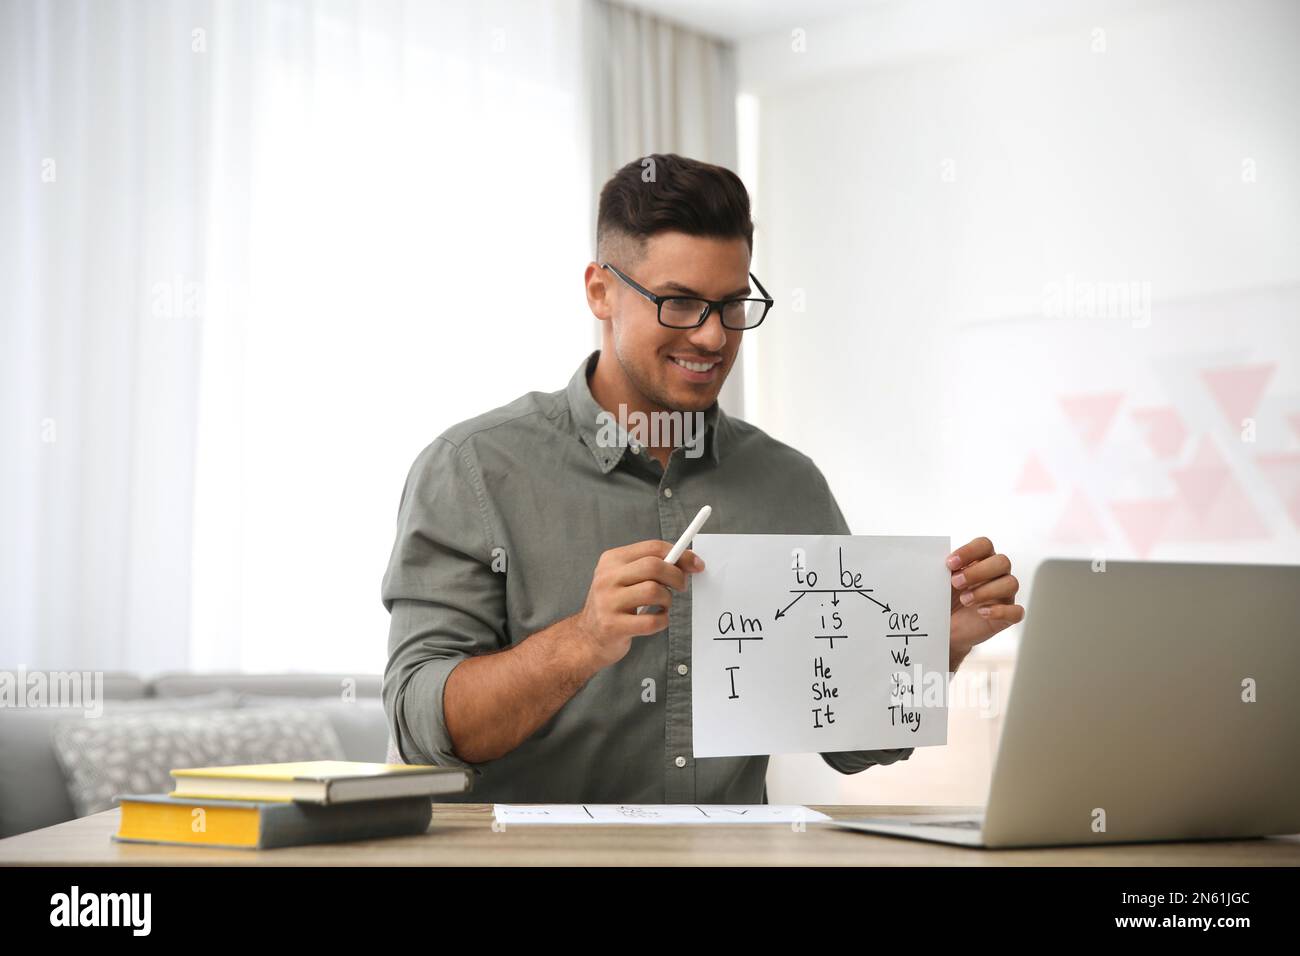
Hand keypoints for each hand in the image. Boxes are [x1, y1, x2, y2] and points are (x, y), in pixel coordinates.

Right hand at [571, 539, 704, 669]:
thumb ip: (651, 566)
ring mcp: (608, 602)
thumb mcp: (625, 578)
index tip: (696, 564)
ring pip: (654, 591)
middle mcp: (607, 577)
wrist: (588, 637)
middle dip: (676, 576)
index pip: (652, 548)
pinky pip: (651, 621)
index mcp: (612, 560)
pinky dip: (662, 621)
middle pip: (654, 566)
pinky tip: (657, 619)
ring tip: (663, 606)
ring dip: (667, 600)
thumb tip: (689, 561)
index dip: (680, 554)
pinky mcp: (613, 626)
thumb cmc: (615, 604)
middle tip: (681, 587)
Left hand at [947, 536, 1023, 671]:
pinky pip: (1016, 611)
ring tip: (964, 600)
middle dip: (978, 571)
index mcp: (981, 560)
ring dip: (986, 591)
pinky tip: (981, 613)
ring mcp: (1004, 595)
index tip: (949, 564)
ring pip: (1011, 583)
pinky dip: (1000, 611)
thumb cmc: (944, 600)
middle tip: (955, 582)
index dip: (969, 551)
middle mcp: (997, 574)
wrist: (944, 629)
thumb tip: (928, 560)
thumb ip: (939, 570)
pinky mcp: (1007, 616)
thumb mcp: (940, 583)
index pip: (984, 544)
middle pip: (1002, 561)